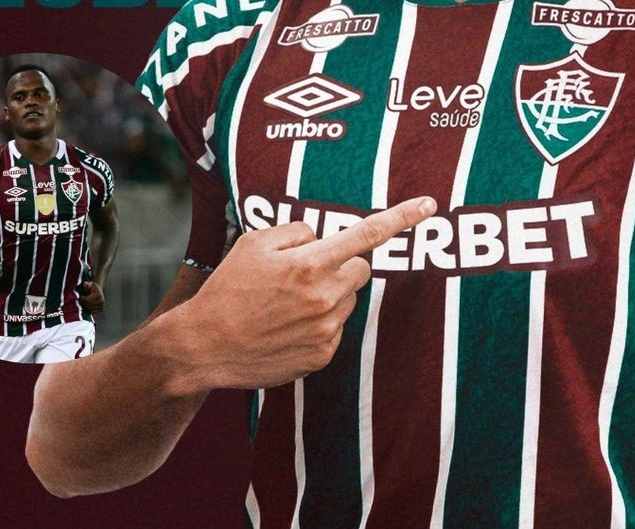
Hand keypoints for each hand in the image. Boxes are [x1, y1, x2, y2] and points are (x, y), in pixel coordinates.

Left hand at [80, 281, 104, 313]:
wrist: (98, 290)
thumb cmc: (92, 287)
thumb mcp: (89, 284)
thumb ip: (86, 284)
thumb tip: (85, 284)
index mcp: (98, 295)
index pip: (87, 300)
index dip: (83, 298)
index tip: (83, 295)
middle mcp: (101, 301)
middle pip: (88, 306)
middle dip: (84, 303)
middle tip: (84, 298)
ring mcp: (102, 305)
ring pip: (90, 309)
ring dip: (87, 306)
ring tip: (87, 301)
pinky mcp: (101, 309)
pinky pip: (92, 311)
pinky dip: (89, 309)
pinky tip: (89, 304)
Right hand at [182, 196, 436, 389]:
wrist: (205, 346)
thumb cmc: (227, 290)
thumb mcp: (253, 244)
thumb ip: (296, 232)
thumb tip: (321, 236)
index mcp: (308, 264)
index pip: (365, 235)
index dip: (401, 218)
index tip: (429, 205)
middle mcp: (324, 297)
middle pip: (361, 269)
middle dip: (341, 264)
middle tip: (306, 272)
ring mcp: (325, 330)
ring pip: (348, 300)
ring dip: (330, 295)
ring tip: (288, 304)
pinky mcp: (322, 356)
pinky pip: (335, 328)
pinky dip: (318, 323)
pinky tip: (286, 327)